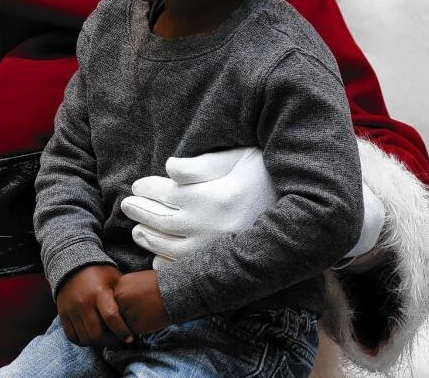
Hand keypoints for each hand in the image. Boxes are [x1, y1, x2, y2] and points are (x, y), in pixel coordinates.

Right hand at [55, 264, 133, 346]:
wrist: (72, 266)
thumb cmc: (99, 272)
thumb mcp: (113, 277)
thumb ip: (122, 295)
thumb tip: (137, 312)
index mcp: (99, 292)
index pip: (111, 317)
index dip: (122, 331)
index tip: (130, 338)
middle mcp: (84, 303)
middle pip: (97, 333)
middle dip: (111, 342)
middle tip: (119, 343)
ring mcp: (72, 310)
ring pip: (85, 338)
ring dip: (97, 343)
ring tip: (107, 340)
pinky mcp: (63, 314)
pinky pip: (72, 337)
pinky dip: (83, 341)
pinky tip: (92, 337)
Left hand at [113, 270, 170, 334]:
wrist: (175, 289)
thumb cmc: (159, 284)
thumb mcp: (137, 281)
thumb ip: (125, 292)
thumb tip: (119, 305)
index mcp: (119, 286)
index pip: (115, 301)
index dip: (125, 304)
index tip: (135, 303)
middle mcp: (120, 299)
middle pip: (118, 313)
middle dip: (128, 314)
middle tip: (142, 308)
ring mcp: (128, 312)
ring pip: (126, 323)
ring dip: (135, 321)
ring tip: (148, 311)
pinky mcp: (137, 325)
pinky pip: (135, 330)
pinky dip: (143, 327)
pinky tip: (152, 317)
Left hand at [121, 147, 275, 266]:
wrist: (302, 212)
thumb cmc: (264, 176)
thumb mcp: (237, 159)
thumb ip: (201, 164)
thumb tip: (169, 167)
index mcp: (213, 197)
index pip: (166, 192)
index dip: (146, 188)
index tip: (137, 185)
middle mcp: (210, 226)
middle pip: (160, 220)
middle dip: (139, 211)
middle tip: (127, 204)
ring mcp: (213, 249)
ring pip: (167, 246)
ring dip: (146, 236)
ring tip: (137, 229)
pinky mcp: (219, 264)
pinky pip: (184, 269)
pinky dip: (165, 263)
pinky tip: (157, 255)